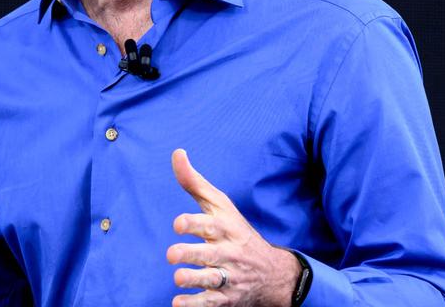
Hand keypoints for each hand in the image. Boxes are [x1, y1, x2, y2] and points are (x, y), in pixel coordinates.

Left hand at [166, 149, 300, 306]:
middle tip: (172, 255)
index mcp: (225, 228)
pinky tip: (178, 303)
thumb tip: (177, 153)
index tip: (178, 224)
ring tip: (178, 278)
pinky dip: (195, 306)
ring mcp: (229, 276)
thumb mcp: (220, 206)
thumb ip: (194, 182)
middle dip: (190, 255)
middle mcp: (228, 252)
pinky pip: (211, 304)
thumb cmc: (235, 231)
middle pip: (209, 254)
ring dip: (193, 280)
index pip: (209, 224)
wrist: (272, 273)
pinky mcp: (227, 298)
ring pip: (211, 280)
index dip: (193, 224)